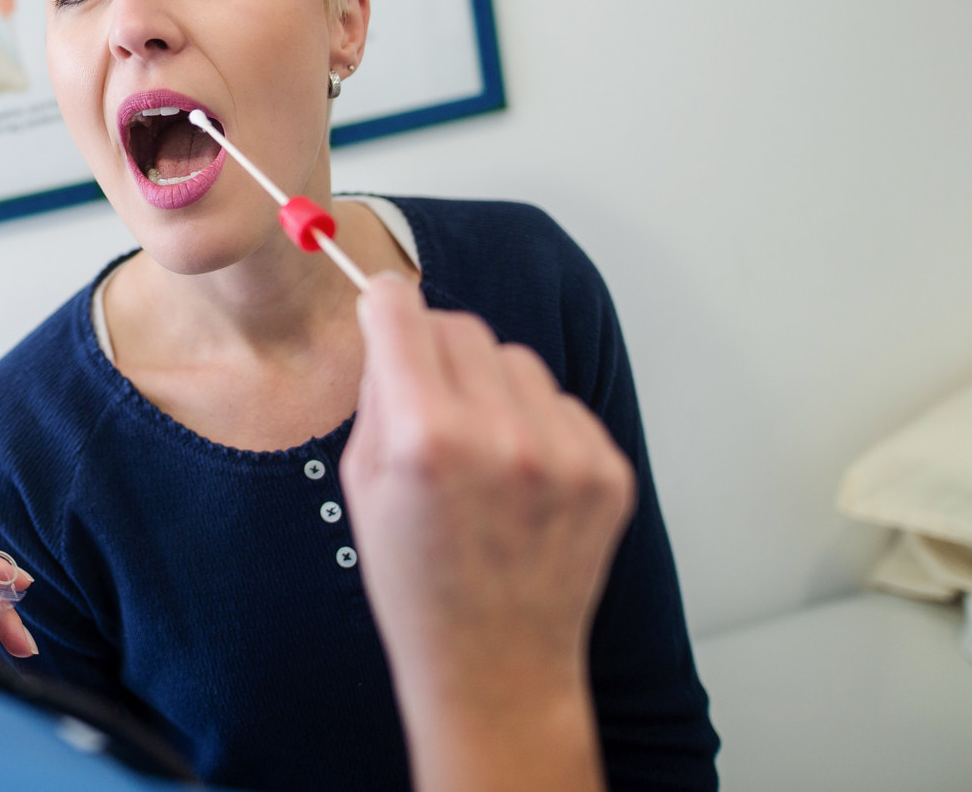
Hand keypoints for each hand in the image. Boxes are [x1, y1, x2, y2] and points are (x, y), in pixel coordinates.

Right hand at [339, 274, 634, 791]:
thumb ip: (379, 396)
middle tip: (426, 397)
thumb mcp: (363, 484)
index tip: (383, 308)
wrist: (495, 666)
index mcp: (425, 436)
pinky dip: (537, 425)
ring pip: (517, 360)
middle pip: (462, 327)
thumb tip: (391, 327)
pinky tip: (520, 479)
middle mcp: (501, 436)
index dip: (385, 305)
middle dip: (435, 349)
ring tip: (480, 451)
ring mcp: (565, 455)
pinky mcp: (609, 473)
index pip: (403, 311)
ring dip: (491, 385)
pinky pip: (563, 404)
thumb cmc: (418, 584)